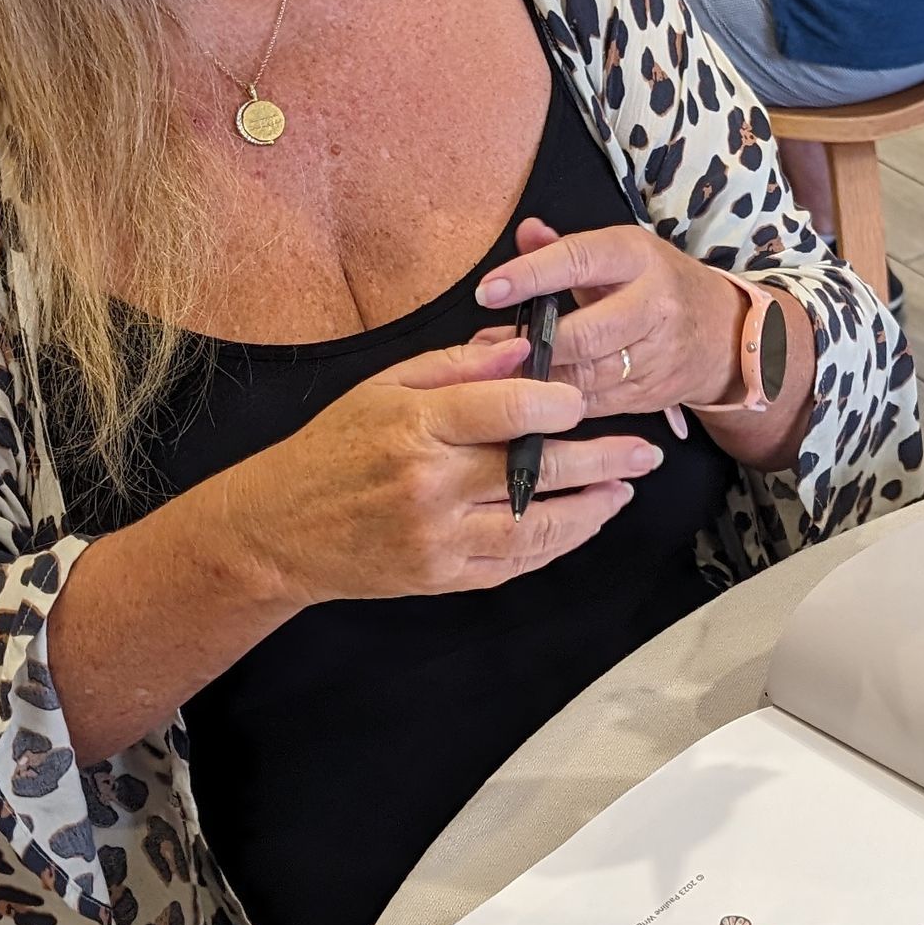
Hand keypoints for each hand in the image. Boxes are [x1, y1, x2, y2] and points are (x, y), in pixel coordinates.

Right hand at [226, 331, 663, 603]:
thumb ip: (456, 367)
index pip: (507, 410)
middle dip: (600, 460)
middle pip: (535, 472)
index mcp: (415, 426)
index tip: (583, 399)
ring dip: (590, 510)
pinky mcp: (441, 578)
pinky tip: (583, 523)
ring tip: (624, 489)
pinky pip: (514, 563)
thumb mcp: (382, 386)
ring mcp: (438, 539)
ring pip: (536, 528)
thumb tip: (523, 346)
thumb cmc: (331, 448)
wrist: (279, 530)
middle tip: (644, 450)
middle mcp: (430, 485)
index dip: (557, 403)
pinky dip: (555, 545)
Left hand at [475, 218, 742, 420]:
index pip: (579, 260)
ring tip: (496, 374)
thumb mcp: (620, 254)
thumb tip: (524, 232)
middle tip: (485, 347)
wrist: (725, 334)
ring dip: (539, 378)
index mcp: (639, 258)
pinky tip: (531, 396)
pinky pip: (596, 403)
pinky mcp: (652, 393)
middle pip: (585, 333)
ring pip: (588, 375)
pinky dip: (559, 402)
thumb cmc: (658, 285)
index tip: (488, 290)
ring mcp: (657, 354)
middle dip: (535, 344)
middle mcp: (654, 305)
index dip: (531, 276)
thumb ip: (564, 248)